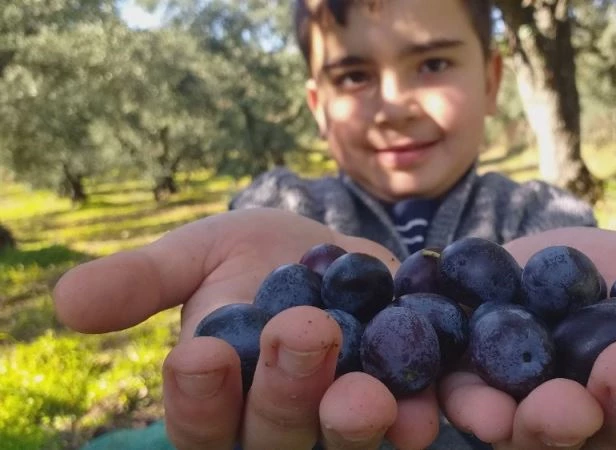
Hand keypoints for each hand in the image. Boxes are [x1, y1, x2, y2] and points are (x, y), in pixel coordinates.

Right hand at [53, 208, 441, 449]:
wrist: (332, 249)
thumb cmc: (252, 255)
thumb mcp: (198, 256)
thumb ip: (144, 282)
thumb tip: (66, 301)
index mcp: (221, 403)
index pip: (200, 422)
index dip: (199, 397)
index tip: (200, 353)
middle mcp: (279, 429)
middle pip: (275, 436)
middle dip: (285, 391)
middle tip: (303, 333)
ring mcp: (341, 424)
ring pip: (341, 441)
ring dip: (354, 420)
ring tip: (367, 392)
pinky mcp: (402, 404)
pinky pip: (411, 419)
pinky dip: (420, 414)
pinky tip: (431, 404)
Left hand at [439, 227, 615, 448]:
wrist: (505, 259)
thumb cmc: (585, 272)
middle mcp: (589, 420)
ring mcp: (526, 418)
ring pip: (544, 441)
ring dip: (555, 425)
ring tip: (563, 403)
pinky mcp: (470, 398)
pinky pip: (474, 416)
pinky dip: (480, 413)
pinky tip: (483, 408)